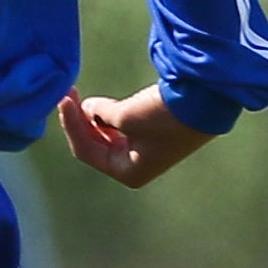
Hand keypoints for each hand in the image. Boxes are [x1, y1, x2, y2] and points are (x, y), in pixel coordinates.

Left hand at [58, 87, 214, 188]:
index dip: (70, 125)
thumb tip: (88, 109)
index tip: (63, 99)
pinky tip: (99, 103)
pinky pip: (119, 129)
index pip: (86, 151)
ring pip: (105, 136)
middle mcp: (134, 166)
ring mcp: (143, 151)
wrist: (204, 102)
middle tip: (67, 95)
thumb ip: (99, 114)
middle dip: (79, 121)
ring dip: (92, 118)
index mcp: (127, 172)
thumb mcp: (125, 115)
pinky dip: (108, 115)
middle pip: (93, 145)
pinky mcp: (151, 135)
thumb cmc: (164, 115)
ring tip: (80, 97)